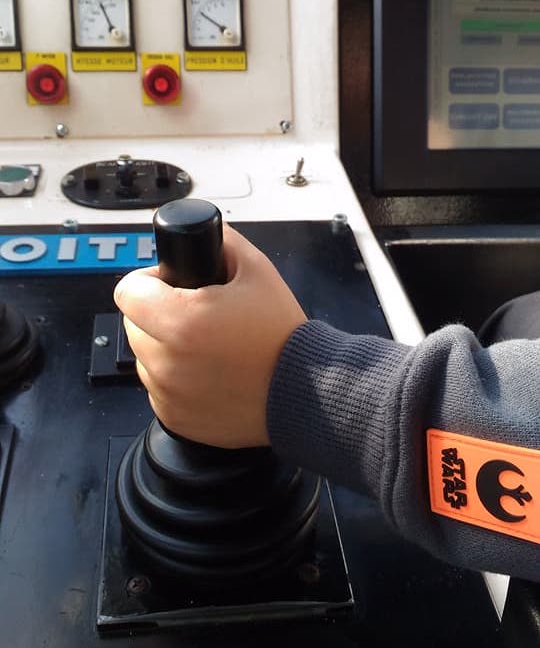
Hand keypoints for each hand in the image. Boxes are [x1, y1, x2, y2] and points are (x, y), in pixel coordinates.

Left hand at [113, 224, 306, 447]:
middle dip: (158, 315)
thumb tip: (203, 230)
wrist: (303, 393)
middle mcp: (167, 361)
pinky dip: (176, 380)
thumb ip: (224, 242)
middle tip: (196, 316)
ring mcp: (168, 393)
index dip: (148, 282)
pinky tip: (209, 373)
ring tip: (206, 347)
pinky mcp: (174, 417)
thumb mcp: (259, 272)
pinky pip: (159, 389)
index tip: (168, 286)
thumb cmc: (282, 337)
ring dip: (165, 349)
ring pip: (146, 358)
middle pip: (134, 324)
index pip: (128, 291)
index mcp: (181, 321)